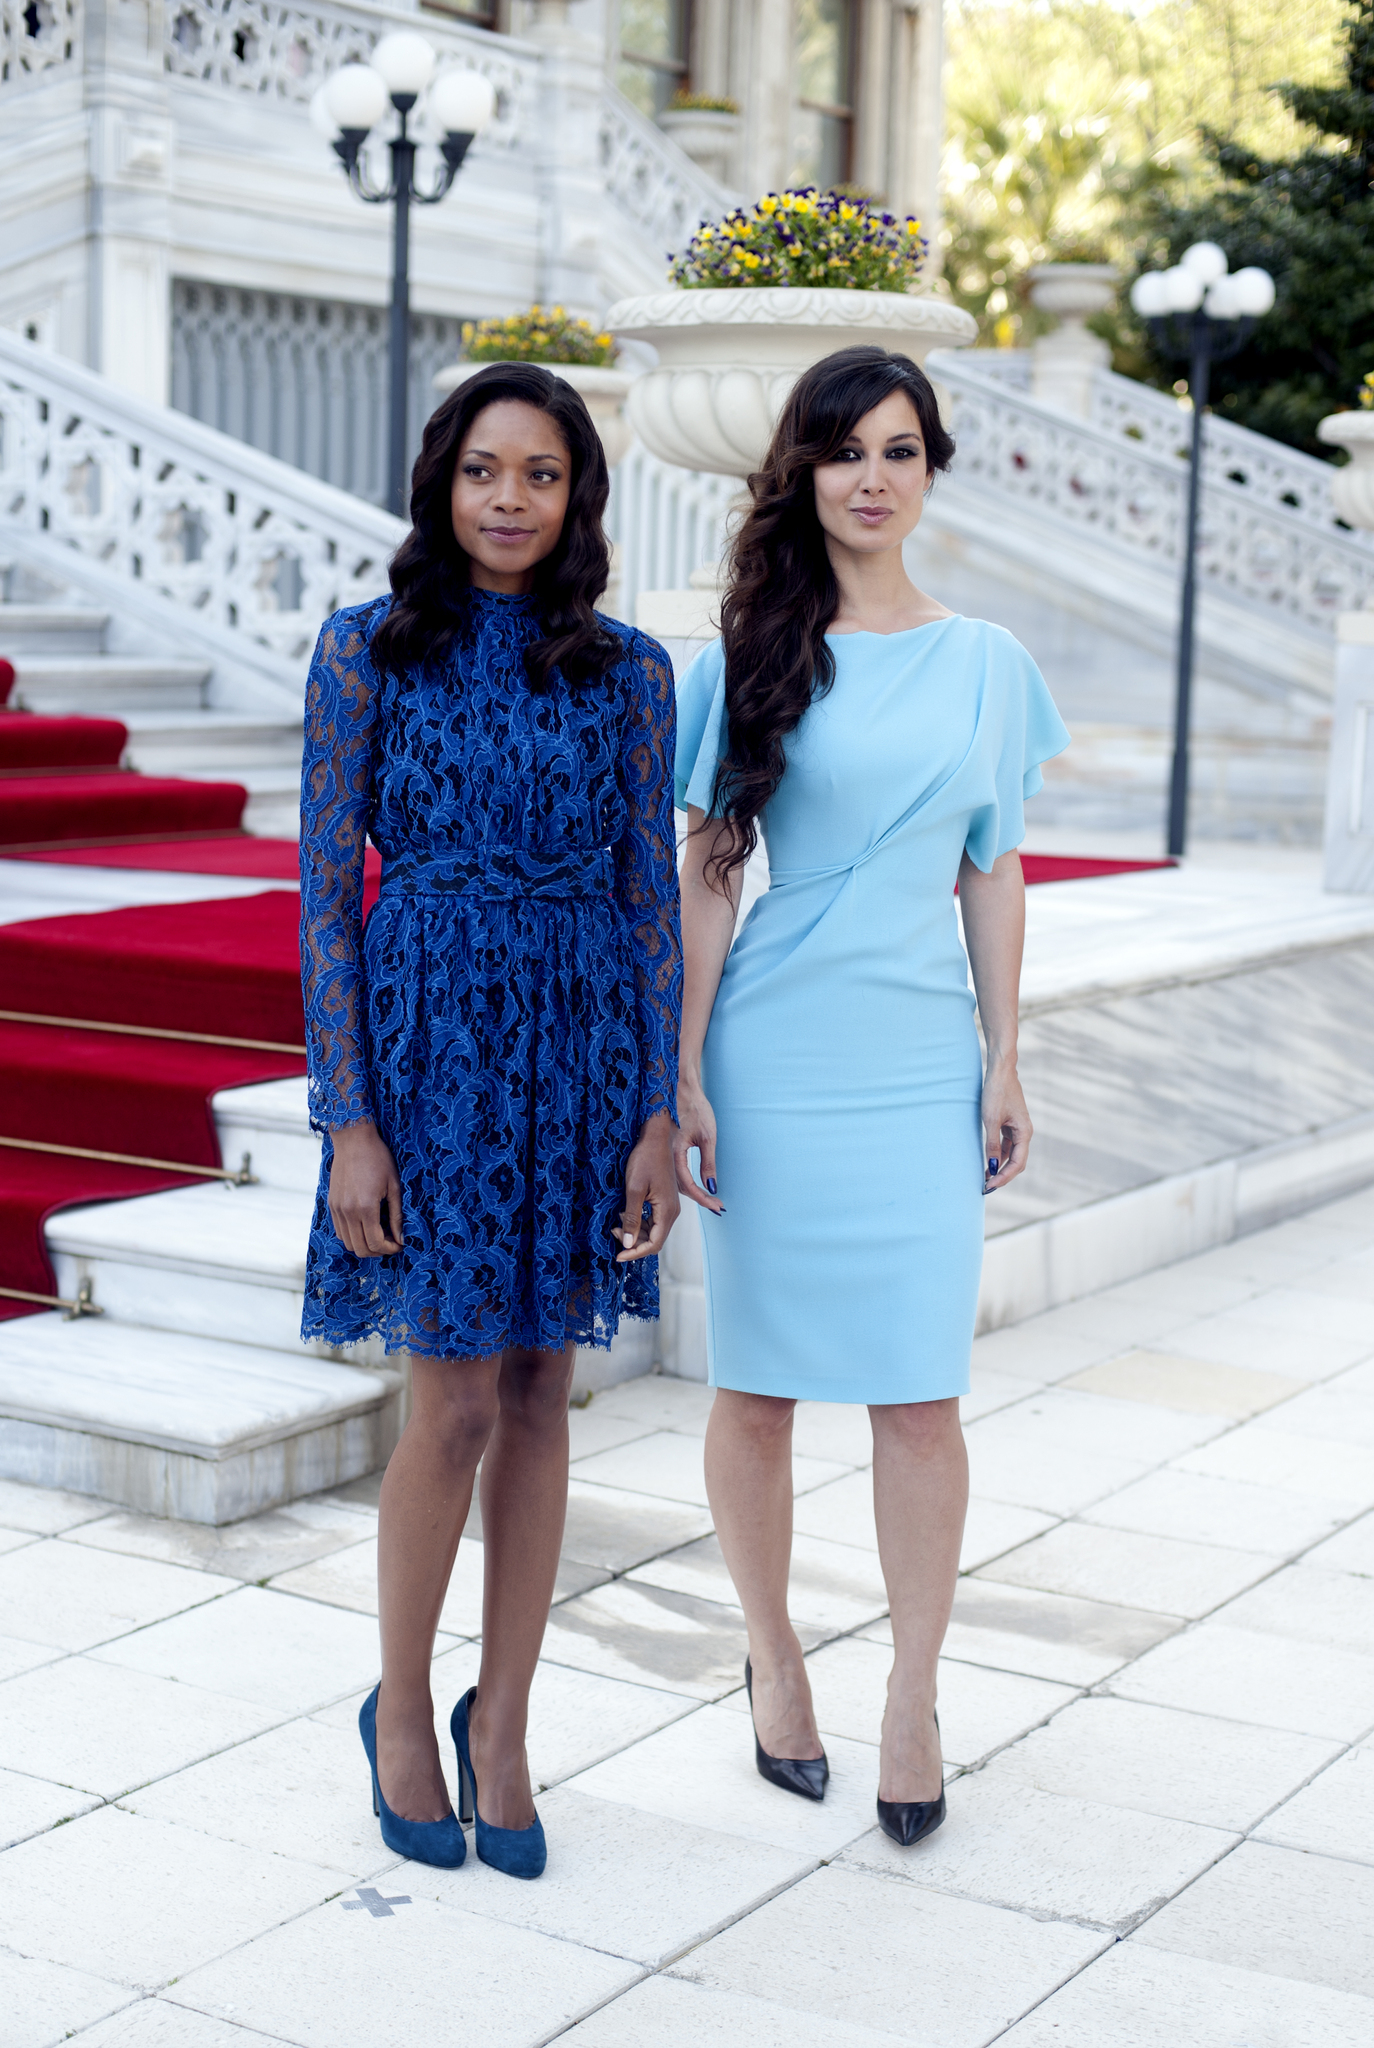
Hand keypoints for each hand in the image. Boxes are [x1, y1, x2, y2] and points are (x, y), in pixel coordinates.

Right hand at [328, 1120, 403, 1255]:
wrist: (353, 1140)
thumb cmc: (378, 1159)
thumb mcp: (394, 1186)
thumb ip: (397, 1216)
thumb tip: (401, 1239)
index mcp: (365, 1207)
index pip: (375, 1243)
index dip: (390, 1249)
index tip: (399, 1245)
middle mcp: (348, 1212)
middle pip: (360, 1248)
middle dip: (378, 1251)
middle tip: (391, 1242)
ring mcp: (337, 1209)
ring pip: (348, 1243)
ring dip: (364, 1245)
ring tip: (379, 1234)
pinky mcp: (332, 1204)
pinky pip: (340, 1231)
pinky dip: (353, 1235)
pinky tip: (366, 1225)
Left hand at [616, 1111, 679, 1262]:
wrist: (655, 1139)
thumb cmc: (645, 1160)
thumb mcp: (634, 1190)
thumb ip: (632, 1219)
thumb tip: (628, 1244)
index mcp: (667, 1211)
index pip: (655, 1244)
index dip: (636, 1253)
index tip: (617, 1256)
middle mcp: (672, 1211)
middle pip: (656, 1240)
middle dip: (634, 1243)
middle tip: (613, 1233)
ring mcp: (670, 1206)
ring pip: (655, 1231)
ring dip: (636, 1233)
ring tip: (617, 1224)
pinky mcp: (665, 1200)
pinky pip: (654, 1220)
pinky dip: (640, 1223)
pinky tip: (625, 1214)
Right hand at [672, 1072, 724, 1214]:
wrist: (680, 1088)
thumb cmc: (695, 1108)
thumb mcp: (707, 1137)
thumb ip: (708, 1163)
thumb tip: (711, 1187)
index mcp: (675, 1153)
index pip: (688, 1184)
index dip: (702, 1198)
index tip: (716, 1206)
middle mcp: (666, 1156)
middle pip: (680, 1186)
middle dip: (699, 1198)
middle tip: (716, 1207)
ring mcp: (664, 1152)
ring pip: (675, 1180)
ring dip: (692, 1191)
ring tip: (708, 1199)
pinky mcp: (666, 1149)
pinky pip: (674, 1170)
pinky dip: (684, 1180)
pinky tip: (694, 1184)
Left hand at [982, 1057, 1030, 1193]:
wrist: (1000, 1071)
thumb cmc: (996, 1093)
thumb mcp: (991, 1120)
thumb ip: (992, 1144)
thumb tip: (991, 1166)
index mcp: (1024, 1132)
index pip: (1017, 1163)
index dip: (1004, 1177)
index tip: (989, 1185)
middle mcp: (1024, 1132)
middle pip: (1017, 1162)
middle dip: (1003, 1176)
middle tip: (986, 1187)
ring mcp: (1018, 1128)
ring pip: (1011, 1155)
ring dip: (1000, 1167)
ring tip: (985, 1178)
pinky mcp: (1011, 1124)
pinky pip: (1006, 1145)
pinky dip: (998, 1155)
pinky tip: (988, 1161)